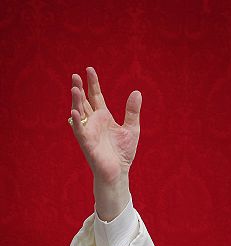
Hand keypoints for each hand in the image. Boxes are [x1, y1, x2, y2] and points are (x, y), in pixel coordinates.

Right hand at [69, 67, 141, 220]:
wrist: (118, 171)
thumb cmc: (123, 152)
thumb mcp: (132, 128)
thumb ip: (132, 111)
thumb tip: (137, 92)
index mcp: (104, 117)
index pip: (96, 96)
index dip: (93, 83)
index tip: (89, 69)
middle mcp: (93, 121)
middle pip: (84, 101)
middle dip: (80, 88)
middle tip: (76, 75)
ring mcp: (88, 130)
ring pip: (79, 112)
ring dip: (76, 101)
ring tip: (74, 88)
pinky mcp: (86, 142)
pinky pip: (79, 130)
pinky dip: (77, 121)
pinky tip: (74, 112)